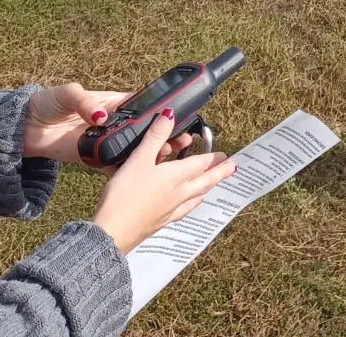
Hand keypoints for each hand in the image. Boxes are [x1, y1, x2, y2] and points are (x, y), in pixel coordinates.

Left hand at [23, 83, 193, 164]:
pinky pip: (114, 165)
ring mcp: (104, 141)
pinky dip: (126, 171)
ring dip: (150, 154)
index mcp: (111, 103)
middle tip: (180, 141)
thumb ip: (85, 103)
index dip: (159, 111)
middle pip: (143, 130)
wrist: (24, 128)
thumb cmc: (47, 103)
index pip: (141, 106)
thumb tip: (100, 116)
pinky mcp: (94, 158)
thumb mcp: (67, 95)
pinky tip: (141, 177)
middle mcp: (112, 123)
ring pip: (133, 149)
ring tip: (167, 157)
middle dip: (162, 136)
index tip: (176, 116)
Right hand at [93, 108, 237, 254]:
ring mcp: (171, 210)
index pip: (201, 164)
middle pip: (205, 181)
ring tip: (211, 186)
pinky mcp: (161, 222)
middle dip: (218, 174)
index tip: (227, 157)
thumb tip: (170, 115)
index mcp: (176, 176)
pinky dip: (189, 205)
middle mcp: (179, 193)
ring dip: (205, 189)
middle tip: (231, 169)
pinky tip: (185, 207)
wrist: (114, 232)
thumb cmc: (125, 194)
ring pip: (195, 197)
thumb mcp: (139, 159)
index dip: (213, 158)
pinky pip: (182, 211)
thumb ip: (155, 137)